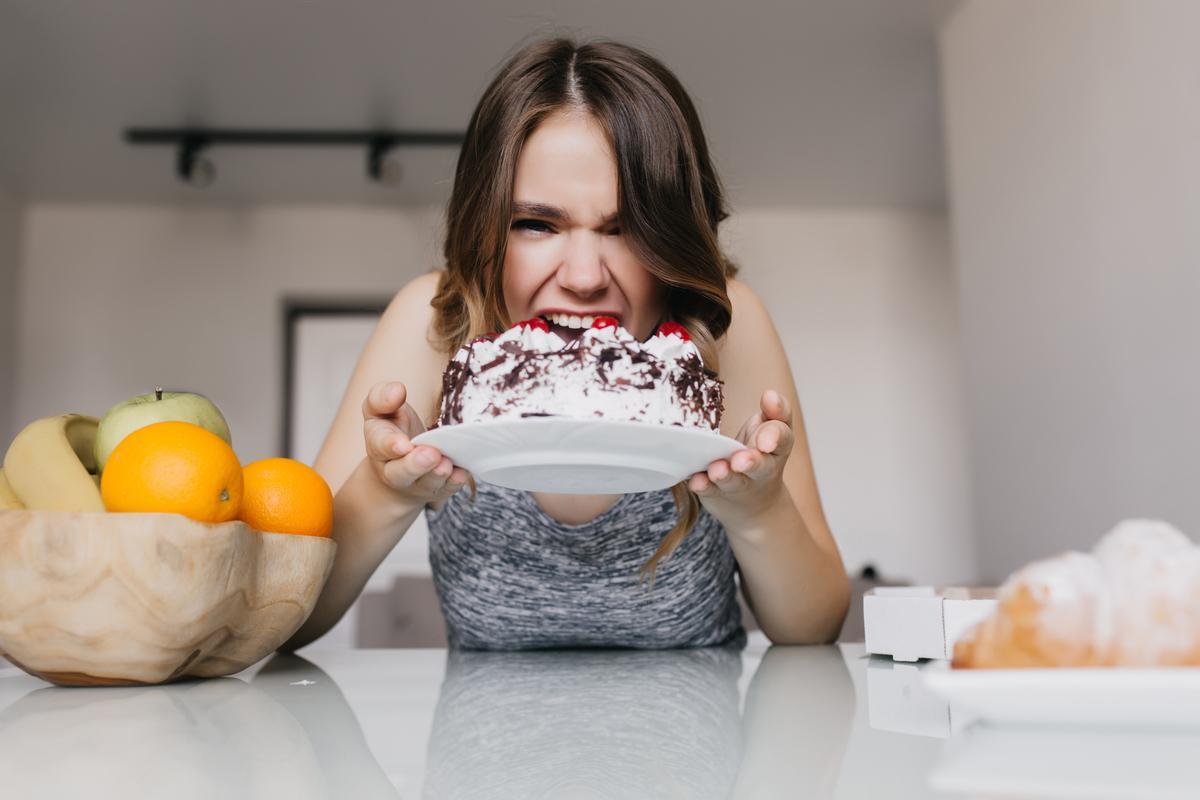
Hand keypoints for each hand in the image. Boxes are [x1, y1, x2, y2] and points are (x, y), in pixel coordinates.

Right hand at [362, 381, 469, 510]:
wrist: (400, 464)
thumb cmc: (394, 429)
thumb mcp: (381, 410)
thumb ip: (382, 397)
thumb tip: (397, 390)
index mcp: (378, 445)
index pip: (380, 445)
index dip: (391, 445)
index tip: (403, 444)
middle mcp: (394, 469)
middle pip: (401, 473)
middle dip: (415, 465)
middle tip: (430, 454)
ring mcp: (417, 483)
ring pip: (426, 483)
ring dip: (437, 475)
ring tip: (446, 465)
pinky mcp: (438, 489)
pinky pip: (447, 489)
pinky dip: (455, 482)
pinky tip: (461, 474)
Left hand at [687, 389, 793, 526]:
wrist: (753, 504)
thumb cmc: (758, 452)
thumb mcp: (768, 429)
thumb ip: (771, 412)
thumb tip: (770, 394)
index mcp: (777, 447)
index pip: (782, 437)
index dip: (775, 433)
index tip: (767, 425)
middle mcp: (763, 468)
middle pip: (761, 466)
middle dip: (752, 462)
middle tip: (741, 460)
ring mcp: (741, 484)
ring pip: (735, 481)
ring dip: (725, 475)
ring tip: (717, 470)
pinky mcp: (719, 495)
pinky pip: (710, 491)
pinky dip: (703, 486)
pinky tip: (696, 480)